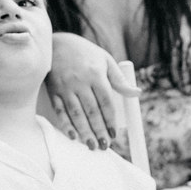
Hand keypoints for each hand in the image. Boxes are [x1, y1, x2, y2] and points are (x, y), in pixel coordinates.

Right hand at [45, 33, 139, 149]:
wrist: (55, 44)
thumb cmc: (84, 53)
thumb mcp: (105, 60)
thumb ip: (119, 79)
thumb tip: (137, 93)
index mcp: (96, 74)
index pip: (106, 102)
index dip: (111, 120)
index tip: (114, 134)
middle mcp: (80, 81)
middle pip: (92, 111)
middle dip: (99, 130)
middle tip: (104, 146)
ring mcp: (65, 87)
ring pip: (76, 113)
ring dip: (84, 131)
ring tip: (91, 145)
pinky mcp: (53, 91)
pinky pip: (60, 110)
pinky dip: (65, 124)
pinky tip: (72, 135)